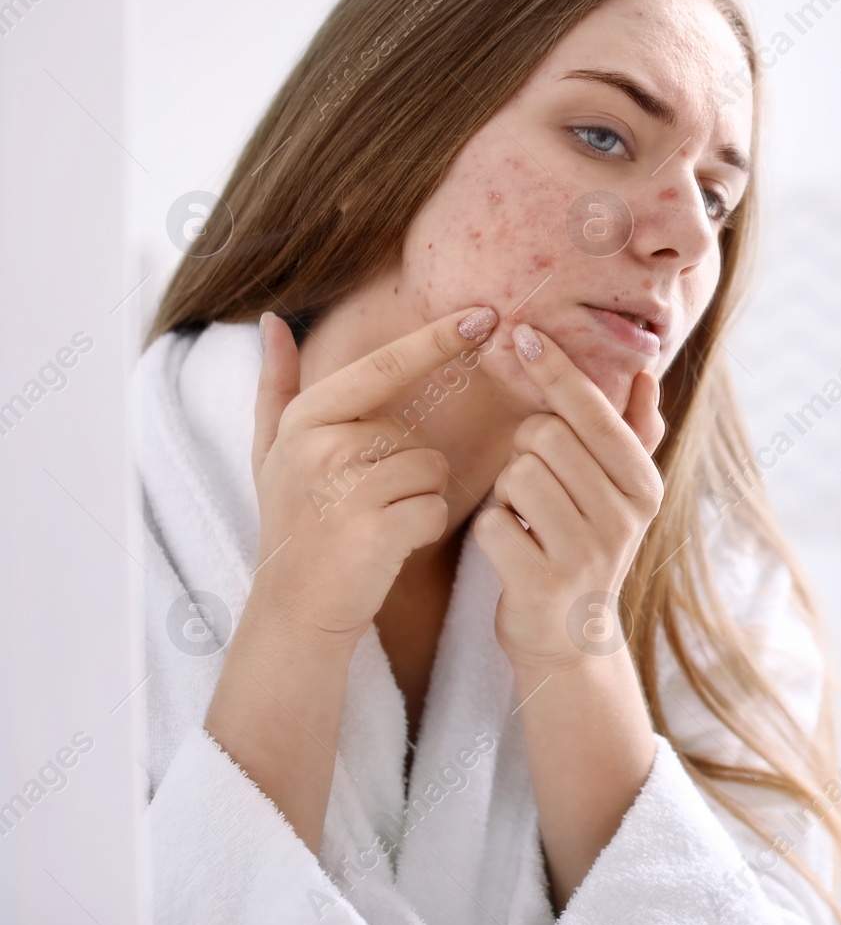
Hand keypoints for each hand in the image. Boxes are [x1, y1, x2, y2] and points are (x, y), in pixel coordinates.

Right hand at [250, 305, 495, 645]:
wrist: (293, 610)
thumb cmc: (294, 526)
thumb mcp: (271, 452)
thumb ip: (274, 386)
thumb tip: (272, 319)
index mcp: (305, 418)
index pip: (385, 365)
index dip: (438, 339)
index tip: (486, 314)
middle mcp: (320, 446)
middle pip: (416, 434)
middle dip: (408, 470)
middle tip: (363, 506)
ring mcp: (344, 488)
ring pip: (432, 471)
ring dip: (417, 500)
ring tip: (374, 525)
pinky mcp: (374, 529)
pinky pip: (435, 508)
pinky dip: (422, 530)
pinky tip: (386, 547)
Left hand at [473, 324, 665, 674]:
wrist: (571, 639)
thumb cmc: (585, 544)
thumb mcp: (620, 491)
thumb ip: (632, 430)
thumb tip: (645, 370)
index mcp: (643, 483)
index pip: (593, 410)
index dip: (555, 369)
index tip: (522, 334)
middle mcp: (624, 515)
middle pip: (545, 435)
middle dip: (526, 450)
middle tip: (537, 482)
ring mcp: (587, 551)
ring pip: (516, 475)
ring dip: (508, 495)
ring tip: (529, 521)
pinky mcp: (545, 583)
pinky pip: (493, 522)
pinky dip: (491, 532)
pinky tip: (513, 551)